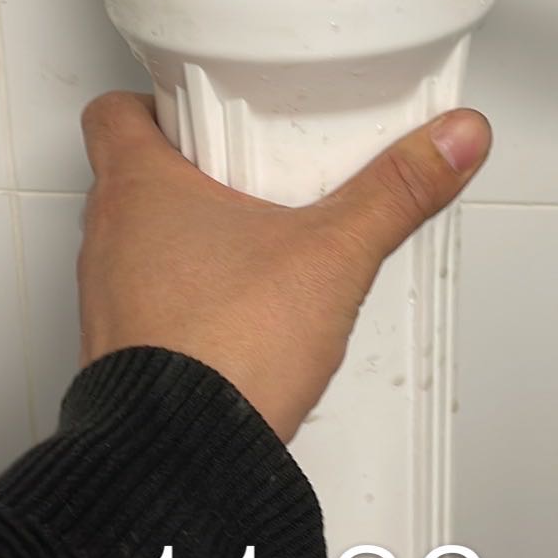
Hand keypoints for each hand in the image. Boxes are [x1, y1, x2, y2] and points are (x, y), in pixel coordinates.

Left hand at [77, 92, 490, 442]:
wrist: (179, 458)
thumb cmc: (220, 353)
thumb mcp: (332, 255)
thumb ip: (395, 192)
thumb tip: (449, 142)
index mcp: (139, 189)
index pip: (115, 111)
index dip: (153, 99)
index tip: (203, 102)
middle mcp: (109, 239)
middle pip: (131, 173)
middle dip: (190, 168)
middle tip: (248, 169)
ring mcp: (108, 298)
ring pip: (138, 241)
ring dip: (186, 236)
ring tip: (255, 241)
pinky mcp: (124, 351)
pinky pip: (147, 301)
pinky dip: (186, 296)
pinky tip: (241, 311)